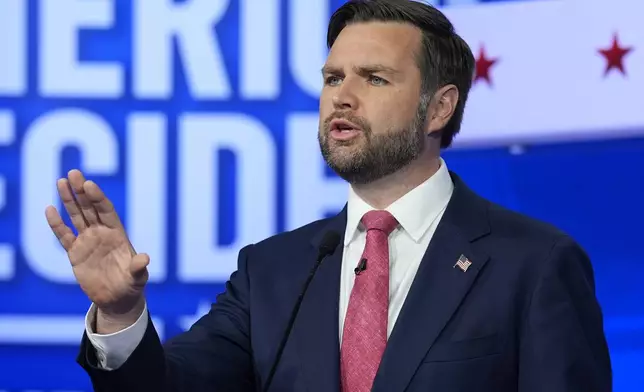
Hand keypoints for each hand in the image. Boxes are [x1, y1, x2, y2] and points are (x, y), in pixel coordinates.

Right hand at [45, 170, 148, 325]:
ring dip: (68, 200)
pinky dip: (56, 224)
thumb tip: (145, 259)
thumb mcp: (137, 277)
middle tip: (73, 173)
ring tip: (61, 181)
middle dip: (81, 191)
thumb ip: (138, 267)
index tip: (89, 184)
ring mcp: (87, 241)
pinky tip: (49, 209)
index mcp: (117, 234)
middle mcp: (101, 233)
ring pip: (76, 216)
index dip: (98, 198)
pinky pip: (64, 236)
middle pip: (90, 208)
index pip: (106, 211)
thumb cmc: (131, 285)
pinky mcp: (75, 253)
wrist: (117, 299)